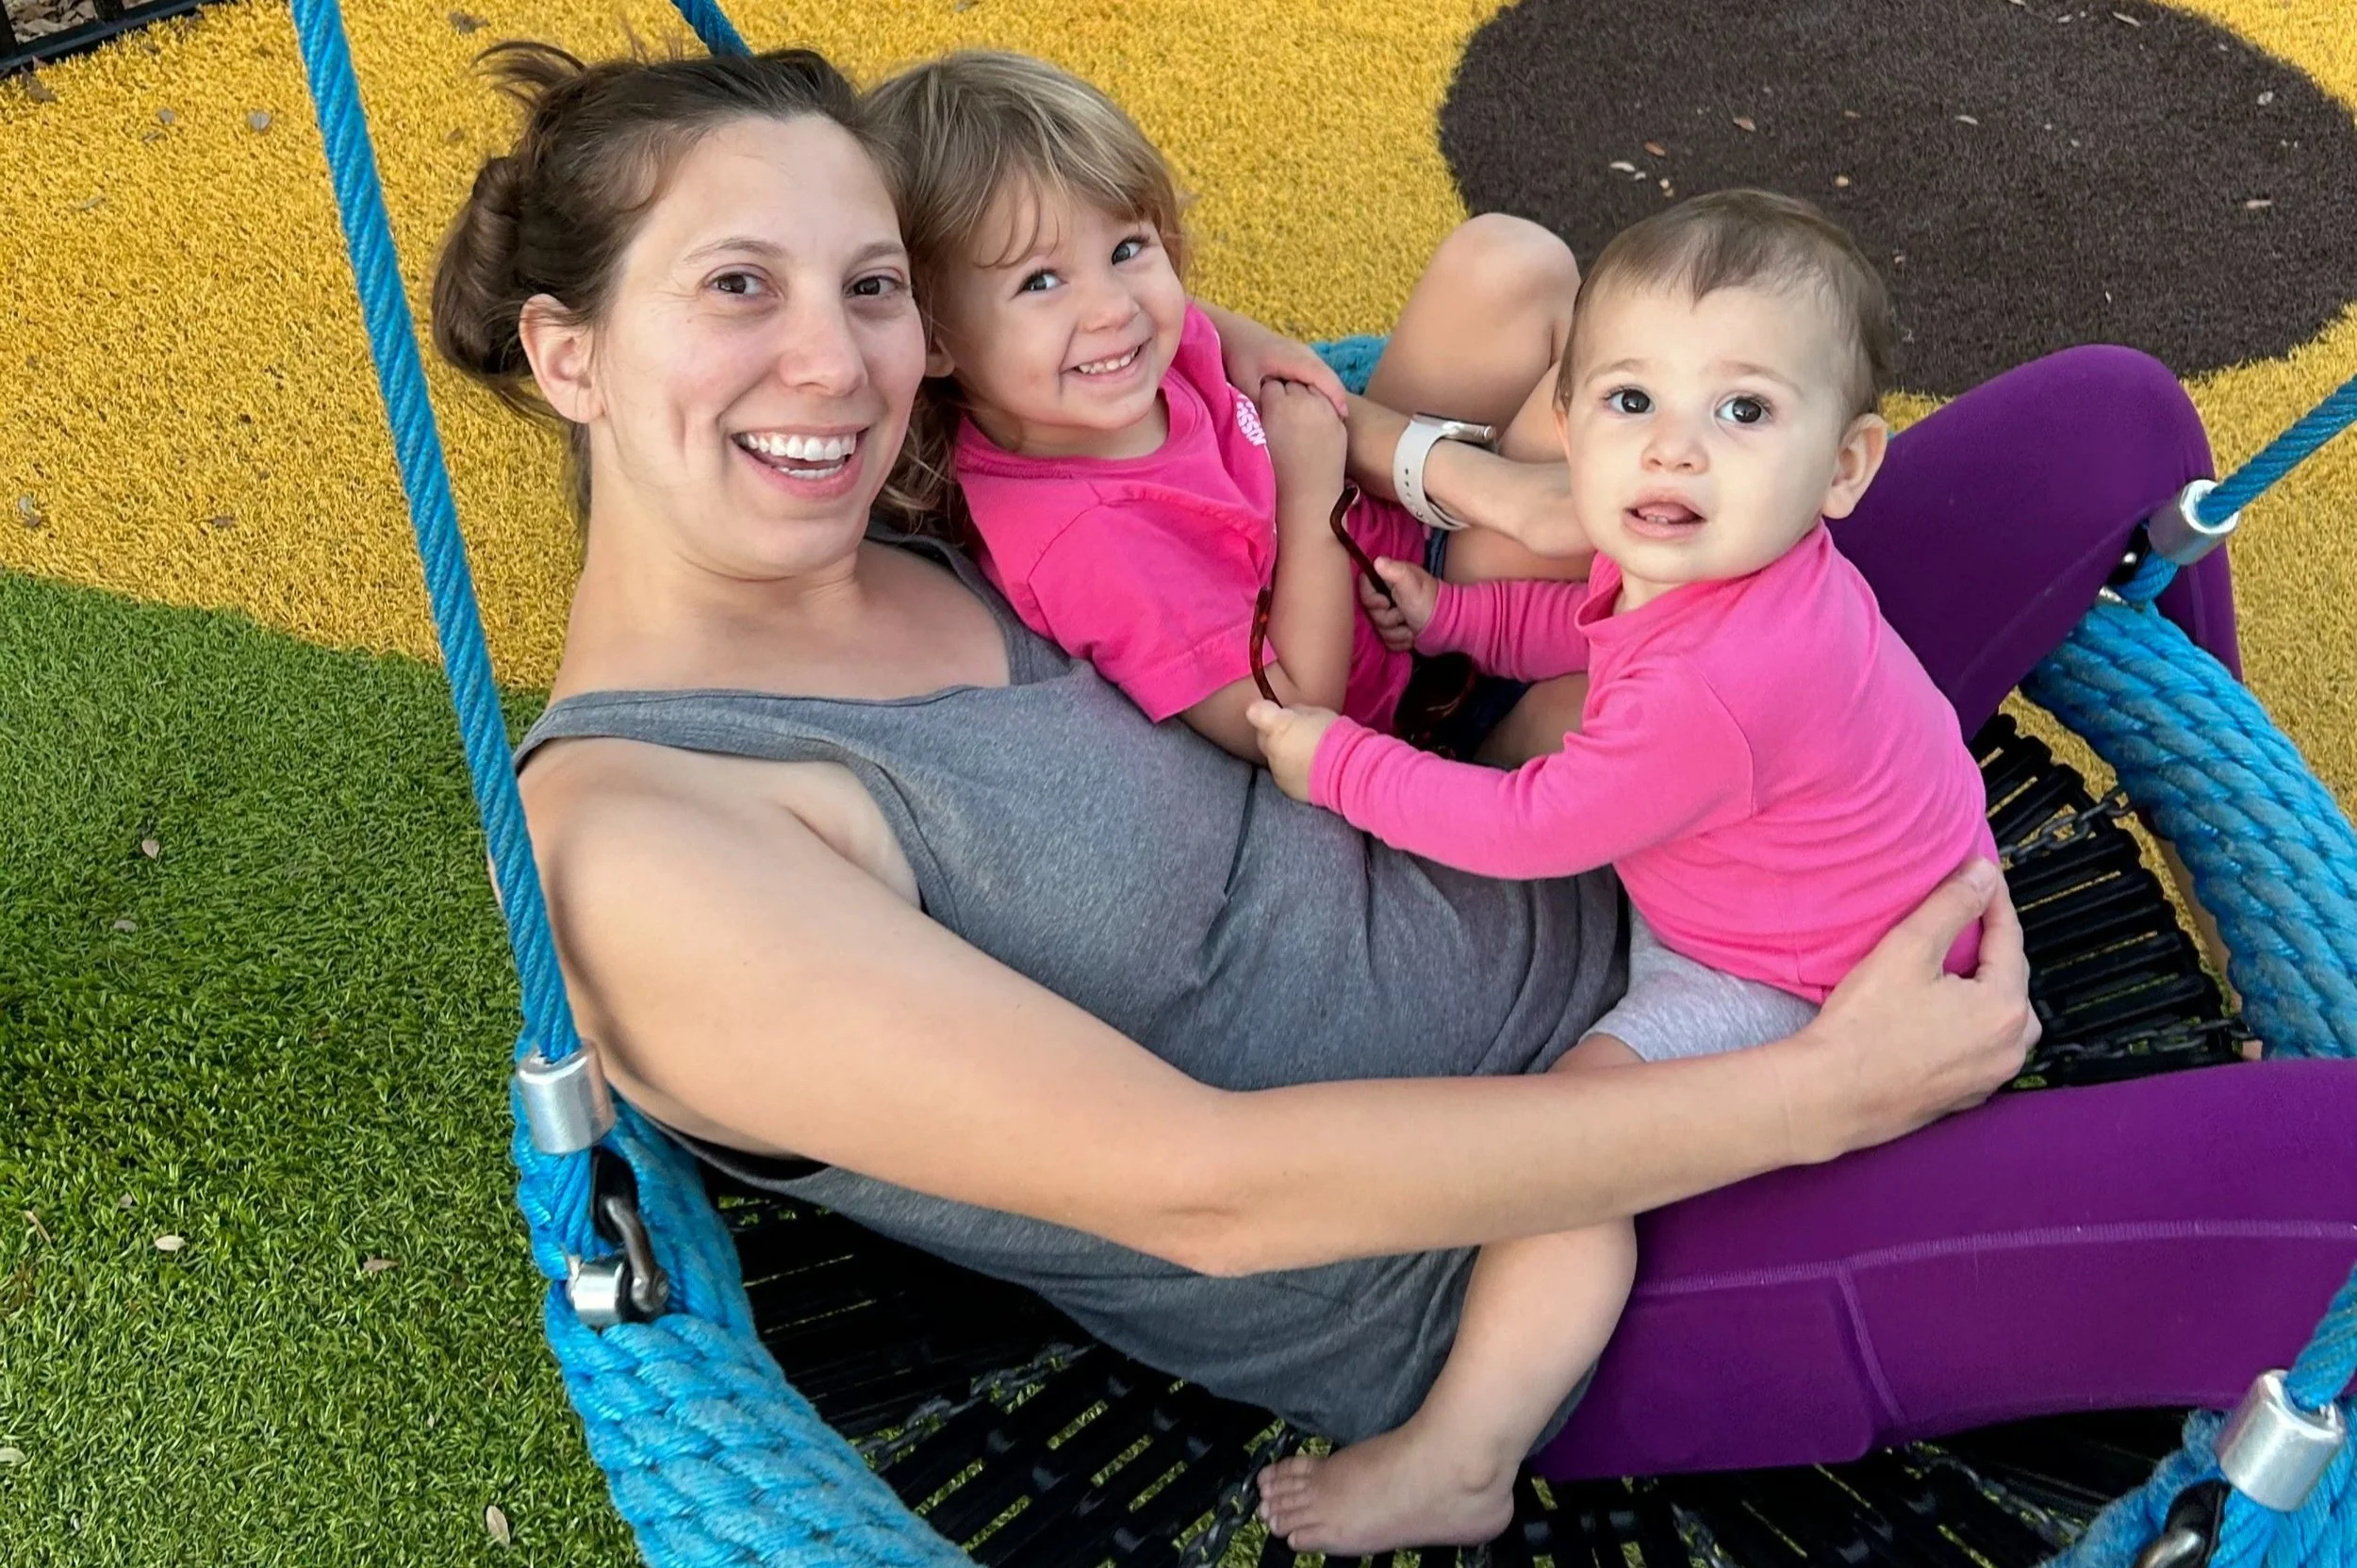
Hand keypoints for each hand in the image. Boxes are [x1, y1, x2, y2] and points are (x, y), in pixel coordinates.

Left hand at [1218, 314, 1349, 418]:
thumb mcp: (1245, 383)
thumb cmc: (1238, 356)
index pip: (1322, 376)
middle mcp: (1303, 352)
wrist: (1234, 332)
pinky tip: (1318, 403)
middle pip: (1329, 375)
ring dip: (1331, 392)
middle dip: (1338, 397)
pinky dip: (1323, 386)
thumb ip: (1261, 403)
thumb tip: (1273, 425)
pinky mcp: (1301, 354)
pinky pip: (1318, 371)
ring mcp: (1304, 351)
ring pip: (1325, 373)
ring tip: (1333, 416)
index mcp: (1293, 358)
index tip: (1342, 417)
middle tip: (1340, 423)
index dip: (1335, 395)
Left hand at [1245, 700, 1339, 800]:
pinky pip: (1283, 775)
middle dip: (1275, 735)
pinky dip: (1291, 771)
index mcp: (1279, 726)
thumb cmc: (1336, 736)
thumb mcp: (1318, 713)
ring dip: (1283, 755)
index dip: (1263, 712)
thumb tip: (1290, 714)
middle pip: (1263, 738)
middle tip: (1296, 735)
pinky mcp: (1285, 788)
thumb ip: (1297, 712)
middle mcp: (1272, 749)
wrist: (1347, 771)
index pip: (1255, 713)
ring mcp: (1277, 771)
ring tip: (1306, 755)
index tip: (1273, 713)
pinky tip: (1308, 770)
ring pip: (1273, 759)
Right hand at [1257, 377, 1347, 501]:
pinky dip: (1321, 409)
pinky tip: (1314, 424)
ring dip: (1305, 397)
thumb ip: (1257, 415)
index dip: (1267, 397)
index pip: (1271, 385)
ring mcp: (1325, 411)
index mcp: (1278, 405)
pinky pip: (1329, 405)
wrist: (1306, 498)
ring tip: (1299, 415)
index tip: (1266, 408)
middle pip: (1293, 383)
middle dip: (1287, 394)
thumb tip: (1257, 401)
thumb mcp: (1258, 439)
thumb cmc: (1274, 475)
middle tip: (1282, 412)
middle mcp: (1303, 402)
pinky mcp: (1339, 423)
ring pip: (1313, 390)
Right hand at [1360, 556, 1439, 649]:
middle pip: (1371, 613)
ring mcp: (1393, 615)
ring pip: (1379, 629)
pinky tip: (1412, 636)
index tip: (1385, 603)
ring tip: (1411, 628)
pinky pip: (1388, 641)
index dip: (1371, 599)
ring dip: (1396, 632)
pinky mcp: (1398, 631)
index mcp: (1391, 581)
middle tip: (1403, 616)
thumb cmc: (1430, 604)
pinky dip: (1401, 641)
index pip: (1364, 588)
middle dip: (1388, 619)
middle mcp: (1390, 597)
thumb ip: (1394, 572)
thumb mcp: (1411, 586)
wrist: (1449, 627)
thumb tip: (1377, 561)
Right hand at [1791, 860, 2038, 1162]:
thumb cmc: (1864, 1028)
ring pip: (2002, 1020)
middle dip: (1992, 948)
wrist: (1830, 1096)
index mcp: (2003, 1008)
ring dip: (1986, 991)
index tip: (1981, 876)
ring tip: (1956, 969)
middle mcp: (2009, 1047)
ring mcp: (1989, 1078)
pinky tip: (1941, 1017)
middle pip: (2011, 980)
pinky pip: (1982, 1050)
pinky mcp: (1964, 1097)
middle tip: (1967, 920)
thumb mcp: (1907, 949)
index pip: (2009, 938)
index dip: (1993, 901)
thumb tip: (1982, 874)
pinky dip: (1970, 1027)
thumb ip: (1951, 906)